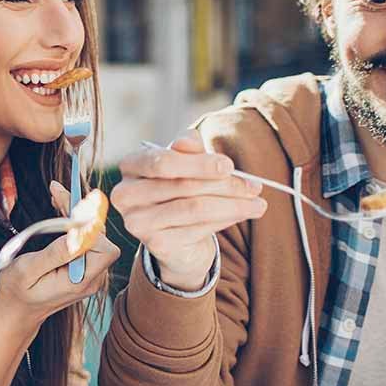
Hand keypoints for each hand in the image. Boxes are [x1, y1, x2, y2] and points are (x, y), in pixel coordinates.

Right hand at [0, 184, 119, 331]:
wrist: (18, 310)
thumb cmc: (17, 291)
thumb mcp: (27, 271)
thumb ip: (54, 254)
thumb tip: (78, 234)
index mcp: (80, 281)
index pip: (104, 248)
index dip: (88, 227)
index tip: (65, 209)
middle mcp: (93, 277)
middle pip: (100, 236)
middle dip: (80, 212)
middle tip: (56, 191)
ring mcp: (91, 272)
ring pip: (94, 234)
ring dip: (76, 213)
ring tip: (56, 195)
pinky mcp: (85, 265)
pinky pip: (86, 238)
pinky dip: (74, 222)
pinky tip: (60, 207)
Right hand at [110, 132, 265, 291]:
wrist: (175, 234)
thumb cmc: (181, 189)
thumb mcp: (187, 164)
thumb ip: (188, 150)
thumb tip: (189, 140)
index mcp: (131, 165)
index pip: (162, 162)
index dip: (197, 164)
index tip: (229, 166)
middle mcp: (126, 195)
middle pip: (182, 186)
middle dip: (225, 185)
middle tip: (255, 186)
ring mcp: (138, 222)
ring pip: (194, 209)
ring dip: (233, 205)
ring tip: (258, 203)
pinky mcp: (156, 244)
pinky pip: (198, 229)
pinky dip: (225, 220)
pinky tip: (241, 214)